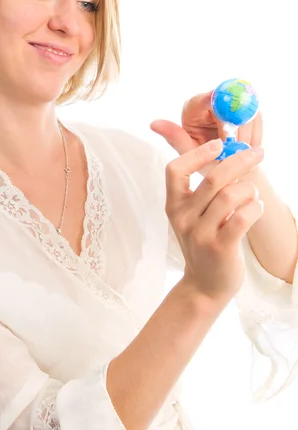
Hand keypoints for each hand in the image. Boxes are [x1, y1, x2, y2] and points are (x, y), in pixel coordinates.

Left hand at [150, 91, 262, 175]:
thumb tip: (153, 124)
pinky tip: (250, 151)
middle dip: (237, 131)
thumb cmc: (201, 161)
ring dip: (248, 134)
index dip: (223, 117)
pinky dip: (256, 135)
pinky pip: (257, 116)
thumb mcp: (187, 153)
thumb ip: (175, 138)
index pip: (211, 98)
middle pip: (233, 103)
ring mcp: (232, 100)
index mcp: (194, 106)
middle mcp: (212, 98)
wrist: (224, 169)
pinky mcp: (248, 105)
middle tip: (238, 151)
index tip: (228, 141)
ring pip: (248, 110)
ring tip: (242, 155)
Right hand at [165, 139, 264, 301]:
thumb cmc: (204, 242)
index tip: (218, 145)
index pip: (174, 170)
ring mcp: (200, 234)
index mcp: (173, 205)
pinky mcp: (220, 248)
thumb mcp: (193, 215)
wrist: (204, 284)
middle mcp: (183, 218)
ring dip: (249, 189)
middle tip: (257, 153)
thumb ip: (203, 189)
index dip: (197, 154)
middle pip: (212, 179)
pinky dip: (255, 207)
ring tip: (252, 193)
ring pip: (230, 196)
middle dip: (238, 160)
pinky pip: (242, 217)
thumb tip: (227, 154)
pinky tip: (256, 208)